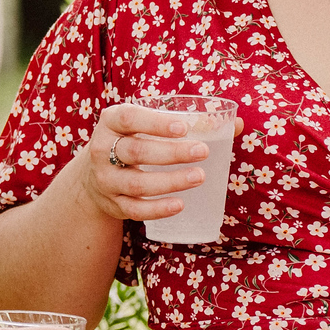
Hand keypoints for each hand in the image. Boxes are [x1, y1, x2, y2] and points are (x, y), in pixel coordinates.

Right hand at [79, 104, 241, 222]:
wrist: (93, 173)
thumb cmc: (133, 140)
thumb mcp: (146, 125)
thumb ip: (188, 122)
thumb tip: (237, 124)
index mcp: (111, 122)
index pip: (130, 118)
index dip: (156, 123)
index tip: (185, 127)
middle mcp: (103, 149)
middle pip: (136, 152)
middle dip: (171, 153)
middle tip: (202, 152)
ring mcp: (106, 179)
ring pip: (137, 183)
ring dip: (170, 181)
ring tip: (199, 176)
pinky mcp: (113, 204)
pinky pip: (135, 210)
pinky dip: (158, 209)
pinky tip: (180, 204)